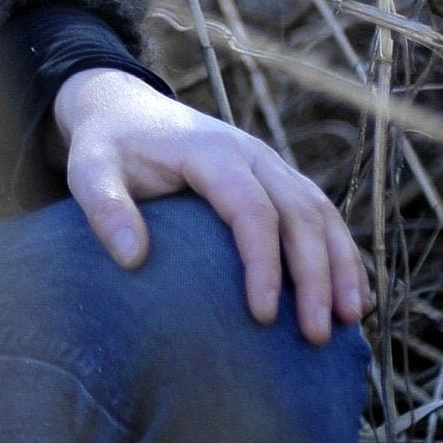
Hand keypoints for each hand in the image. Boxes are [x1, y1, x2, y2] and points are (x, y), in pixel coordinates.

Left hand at [50, 67, 370, 344]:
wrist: (122, 108)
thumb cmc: (107, 147)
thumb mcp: (89, 169)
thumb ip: (103, 206)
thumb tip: (131, 258)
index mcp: (209, 150)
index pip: (251, 208)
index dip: (263, 263)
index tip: (261, 316)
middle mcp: (249, 152)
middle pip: (299, 211)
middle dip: (315, 274)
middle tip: (315, 335)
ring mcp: (268, 163)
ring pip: (319, 210)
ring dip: (340, 264)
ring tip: (351, 320)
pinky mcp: (275, 178)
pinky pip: (319, 212)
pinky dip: (341, 251)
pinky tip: (353, 295)